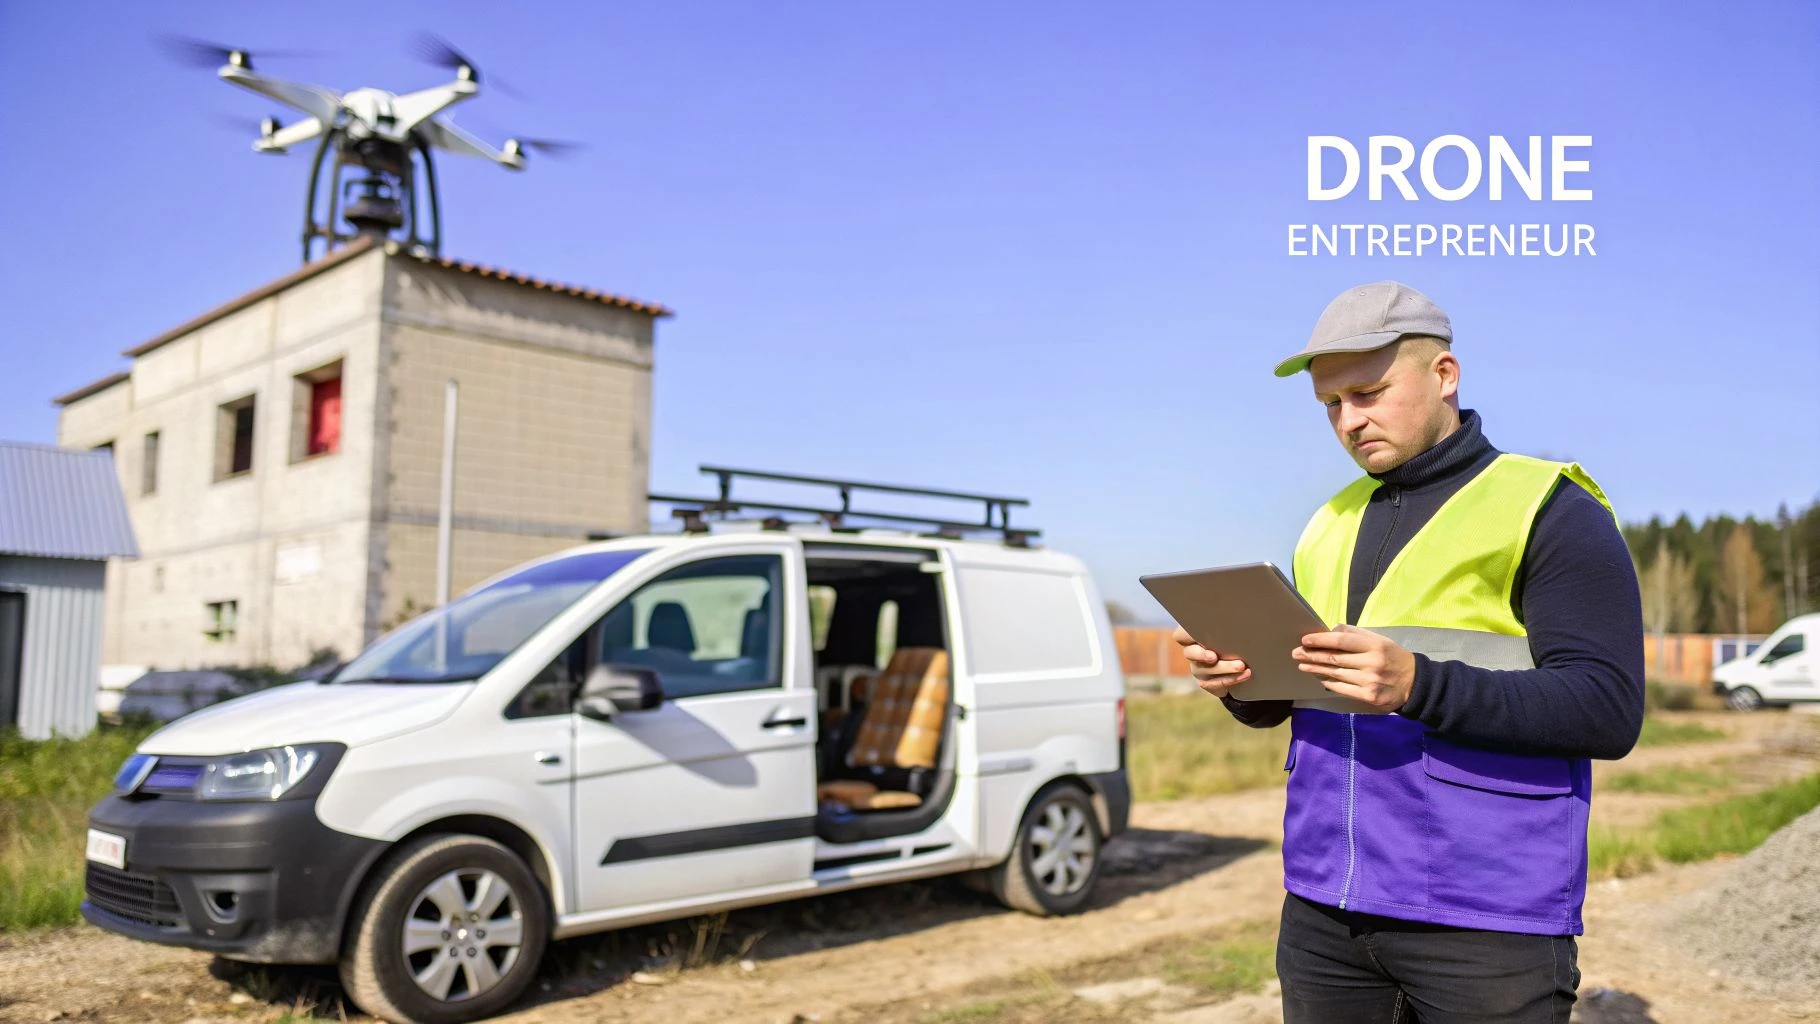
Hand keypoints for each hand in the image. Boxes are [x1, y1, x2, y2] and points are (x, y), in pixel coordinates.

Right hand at [1173, 626, 1251, 697]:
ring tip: (1241, 666)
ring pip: (1204, 670)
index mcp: (1194, 634)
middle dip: (1202, 655)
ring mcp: (1198, 668)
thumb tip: (1236, 615)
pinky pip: (1213, 684)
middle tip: (1214, 657)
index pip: (1181, 635)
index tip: (1199, 633)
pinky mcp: (1207, 682)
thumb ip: (1228, 623)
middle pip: (1190, 653)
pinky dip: (1231, 679)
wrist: (1248, 658)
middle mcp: (1193, 651)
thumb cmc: (1238, 636)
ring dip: (1225, 668)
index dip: (1186, 635)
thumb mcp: (1234, 627)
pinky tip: (1245, 674)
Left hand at [1293, 624, 1415, 710]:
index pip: (1342, 640)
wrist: (1414, 684)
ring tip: (1302, 664)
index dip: (1321, 640)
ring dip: (1316, 669)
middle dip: (1312, 655)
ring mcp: (1369, 681)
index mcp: (1375, 645)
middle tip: (1296, 652)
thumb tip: (1331, 631)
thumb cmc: (1393, 657)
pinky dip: (1328, 682)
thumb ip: (1355, 634)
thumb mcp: (1379, 640)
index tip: (1305, 640)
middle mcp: (1372, 663)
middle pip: (1335, 658)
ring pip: (1335, 673)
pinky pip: (1341, 688)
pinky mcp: (1368, 696)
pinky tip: (1319, 677)